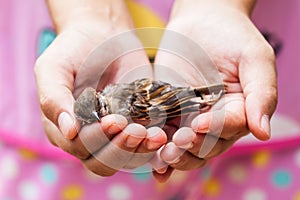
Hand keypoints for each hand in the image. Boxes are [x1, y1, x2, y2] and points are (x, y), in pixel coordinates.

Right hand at [35, 1, 166, 175]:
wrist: (103, 34)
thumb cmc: (73, 50)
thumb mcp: (53, 68)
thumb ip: (53, 98)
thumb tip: (68, 131)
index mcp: (64, 128)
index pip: (80, 148)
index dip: (97, 139)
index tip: (113, 121)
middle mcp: (88, 137)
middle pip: (102, 162)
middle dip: (120, 149)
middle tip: (136, 130)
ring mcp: (114, 133)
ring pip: (126, 159)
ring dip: (141, 151)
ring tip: (155, 135)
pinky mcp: (135, 124)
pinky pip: (144, 146)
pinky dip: (154, 146)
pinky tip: (162, 135)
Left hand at [153, 0, 276, 181]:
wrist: (201, 22)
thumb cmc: (232, 37)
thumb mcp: (254, 58)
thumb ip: (262, 93)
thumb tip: (263, 132)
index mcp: (239, 112)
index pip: (230, 128)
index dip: (215, 129)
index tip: (200, 124)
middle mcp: (215, 121)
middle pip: (207, 146)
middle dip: (192, 147)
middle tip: (178, 142)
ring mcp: (189, 118)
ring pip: (184, 148)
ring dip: (174, 156)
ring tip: (163, 155)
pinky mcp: (167, 112)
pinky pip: (163, 134)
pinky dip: (157, 151)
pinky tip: (152, 161)